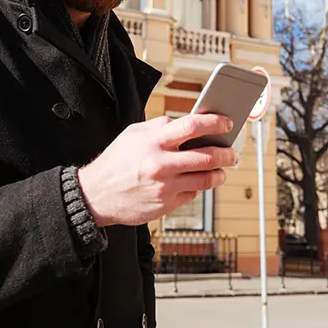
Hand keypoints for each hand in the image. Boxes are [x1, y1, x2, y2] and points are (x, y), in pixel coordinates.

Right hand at [77, 114, 238, 226]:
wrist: (95, 195)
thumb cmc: (115, 162)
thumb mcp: (133, 134)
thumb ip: (160, 126)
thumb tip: (187, 123)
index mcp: (153, 141)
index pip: (192, 126)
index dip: (214, 123)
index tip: (227, 123)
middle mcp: (160, 164)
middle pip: (207, 156)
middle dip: (226, 153)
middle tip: (232, 152)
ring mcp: (165, 186)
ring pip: (206, 179)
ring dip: (220, 173)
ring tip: (223, 170)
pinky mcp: (166, 205)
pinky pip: (193, 194)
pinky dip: (200, 187)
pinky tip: (198, 181)